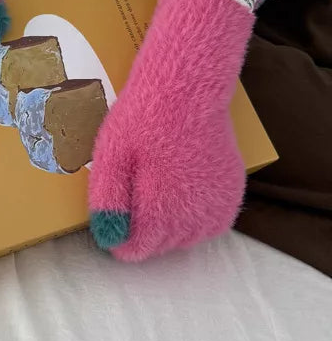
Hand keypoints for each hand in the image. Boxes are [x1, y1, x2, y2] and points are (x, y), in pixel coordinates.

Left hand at [89, 0, 273, 259]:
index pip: (134, 251)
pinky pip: (209, 223)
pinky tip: (177, 193)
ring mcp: (218, 206)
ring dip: (167, 227)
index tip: (110, 213)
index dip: (117, 236)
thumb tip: (109, 240)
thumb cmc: (141, 120)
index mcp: (161, 212)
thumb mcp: (111, 157)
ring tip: (152, 194)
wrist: (187, 88)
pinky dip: (192, 217)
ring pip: (186, 238)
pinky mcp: (232, 193)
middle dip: (141, 231)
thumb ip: (109, 202)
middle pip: (160, 248)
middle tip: (130, 193)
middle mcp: (194, 217)